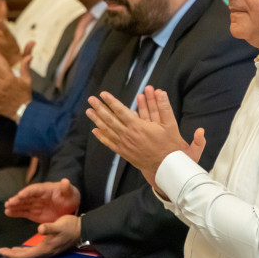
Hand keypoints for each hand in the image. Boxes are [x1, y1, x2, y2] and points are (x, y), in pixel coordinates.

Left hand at [0, 214, 79, 257]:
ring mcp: (47, 251)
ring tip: (8, 250)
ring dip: (18, 254)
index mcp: (45, 248)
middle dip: (12, 255)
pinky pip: (33, 252)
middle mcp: (45, 252)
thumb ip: (50, 228)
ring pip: (29, 255)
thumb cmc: (70, 226)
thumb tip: (40, 229)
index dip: (12, 254)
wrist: (82, 229)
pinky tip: (21, 248)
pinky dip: (24, 251)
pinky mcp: (49, 247)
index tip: (1, 250)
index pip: (25, 255)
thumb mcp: (60, 225)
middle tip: (1, 250)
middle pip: (25, 257)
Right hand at [4, 178, 80, 222]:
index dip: (28, 192)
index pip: (35, 189)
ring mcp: (35, 204)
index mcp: (46, 189)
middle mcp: (38, 196)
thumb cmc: (70, 197)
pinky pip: (23, 212)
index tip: (21, 195)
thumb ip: (66, 188)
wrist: (70, 207)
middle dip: (18, 199)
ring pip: (23, 204)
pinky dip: (16, 212)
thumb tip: (65, 181)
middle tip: (9, 203)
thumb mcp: (70, 193)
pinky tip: (8, 213)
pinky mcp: (34, 213)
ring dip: (14, 205)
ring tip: (6, 208)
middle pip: (26, 197)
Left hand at [86, 86, 205, 194]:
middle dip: (99, 108)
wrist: (166, 166)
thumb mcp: (170, 124)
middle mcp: (128, 135)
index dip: (111, 101)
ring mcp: (124, 144)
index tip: (103, 94)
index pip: (121, 110)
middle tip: (91, 100)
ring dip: (97, 120)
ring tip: (88, 111)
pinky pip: (109, 143)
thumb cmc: (169, 145)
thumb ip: (164, 107)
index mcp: (138, 126)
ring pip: (107, 130)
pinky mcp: (124, 152)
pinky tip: (95, 130)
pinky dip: (101, 136)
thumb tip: (160, 91)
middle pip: (110, 119)